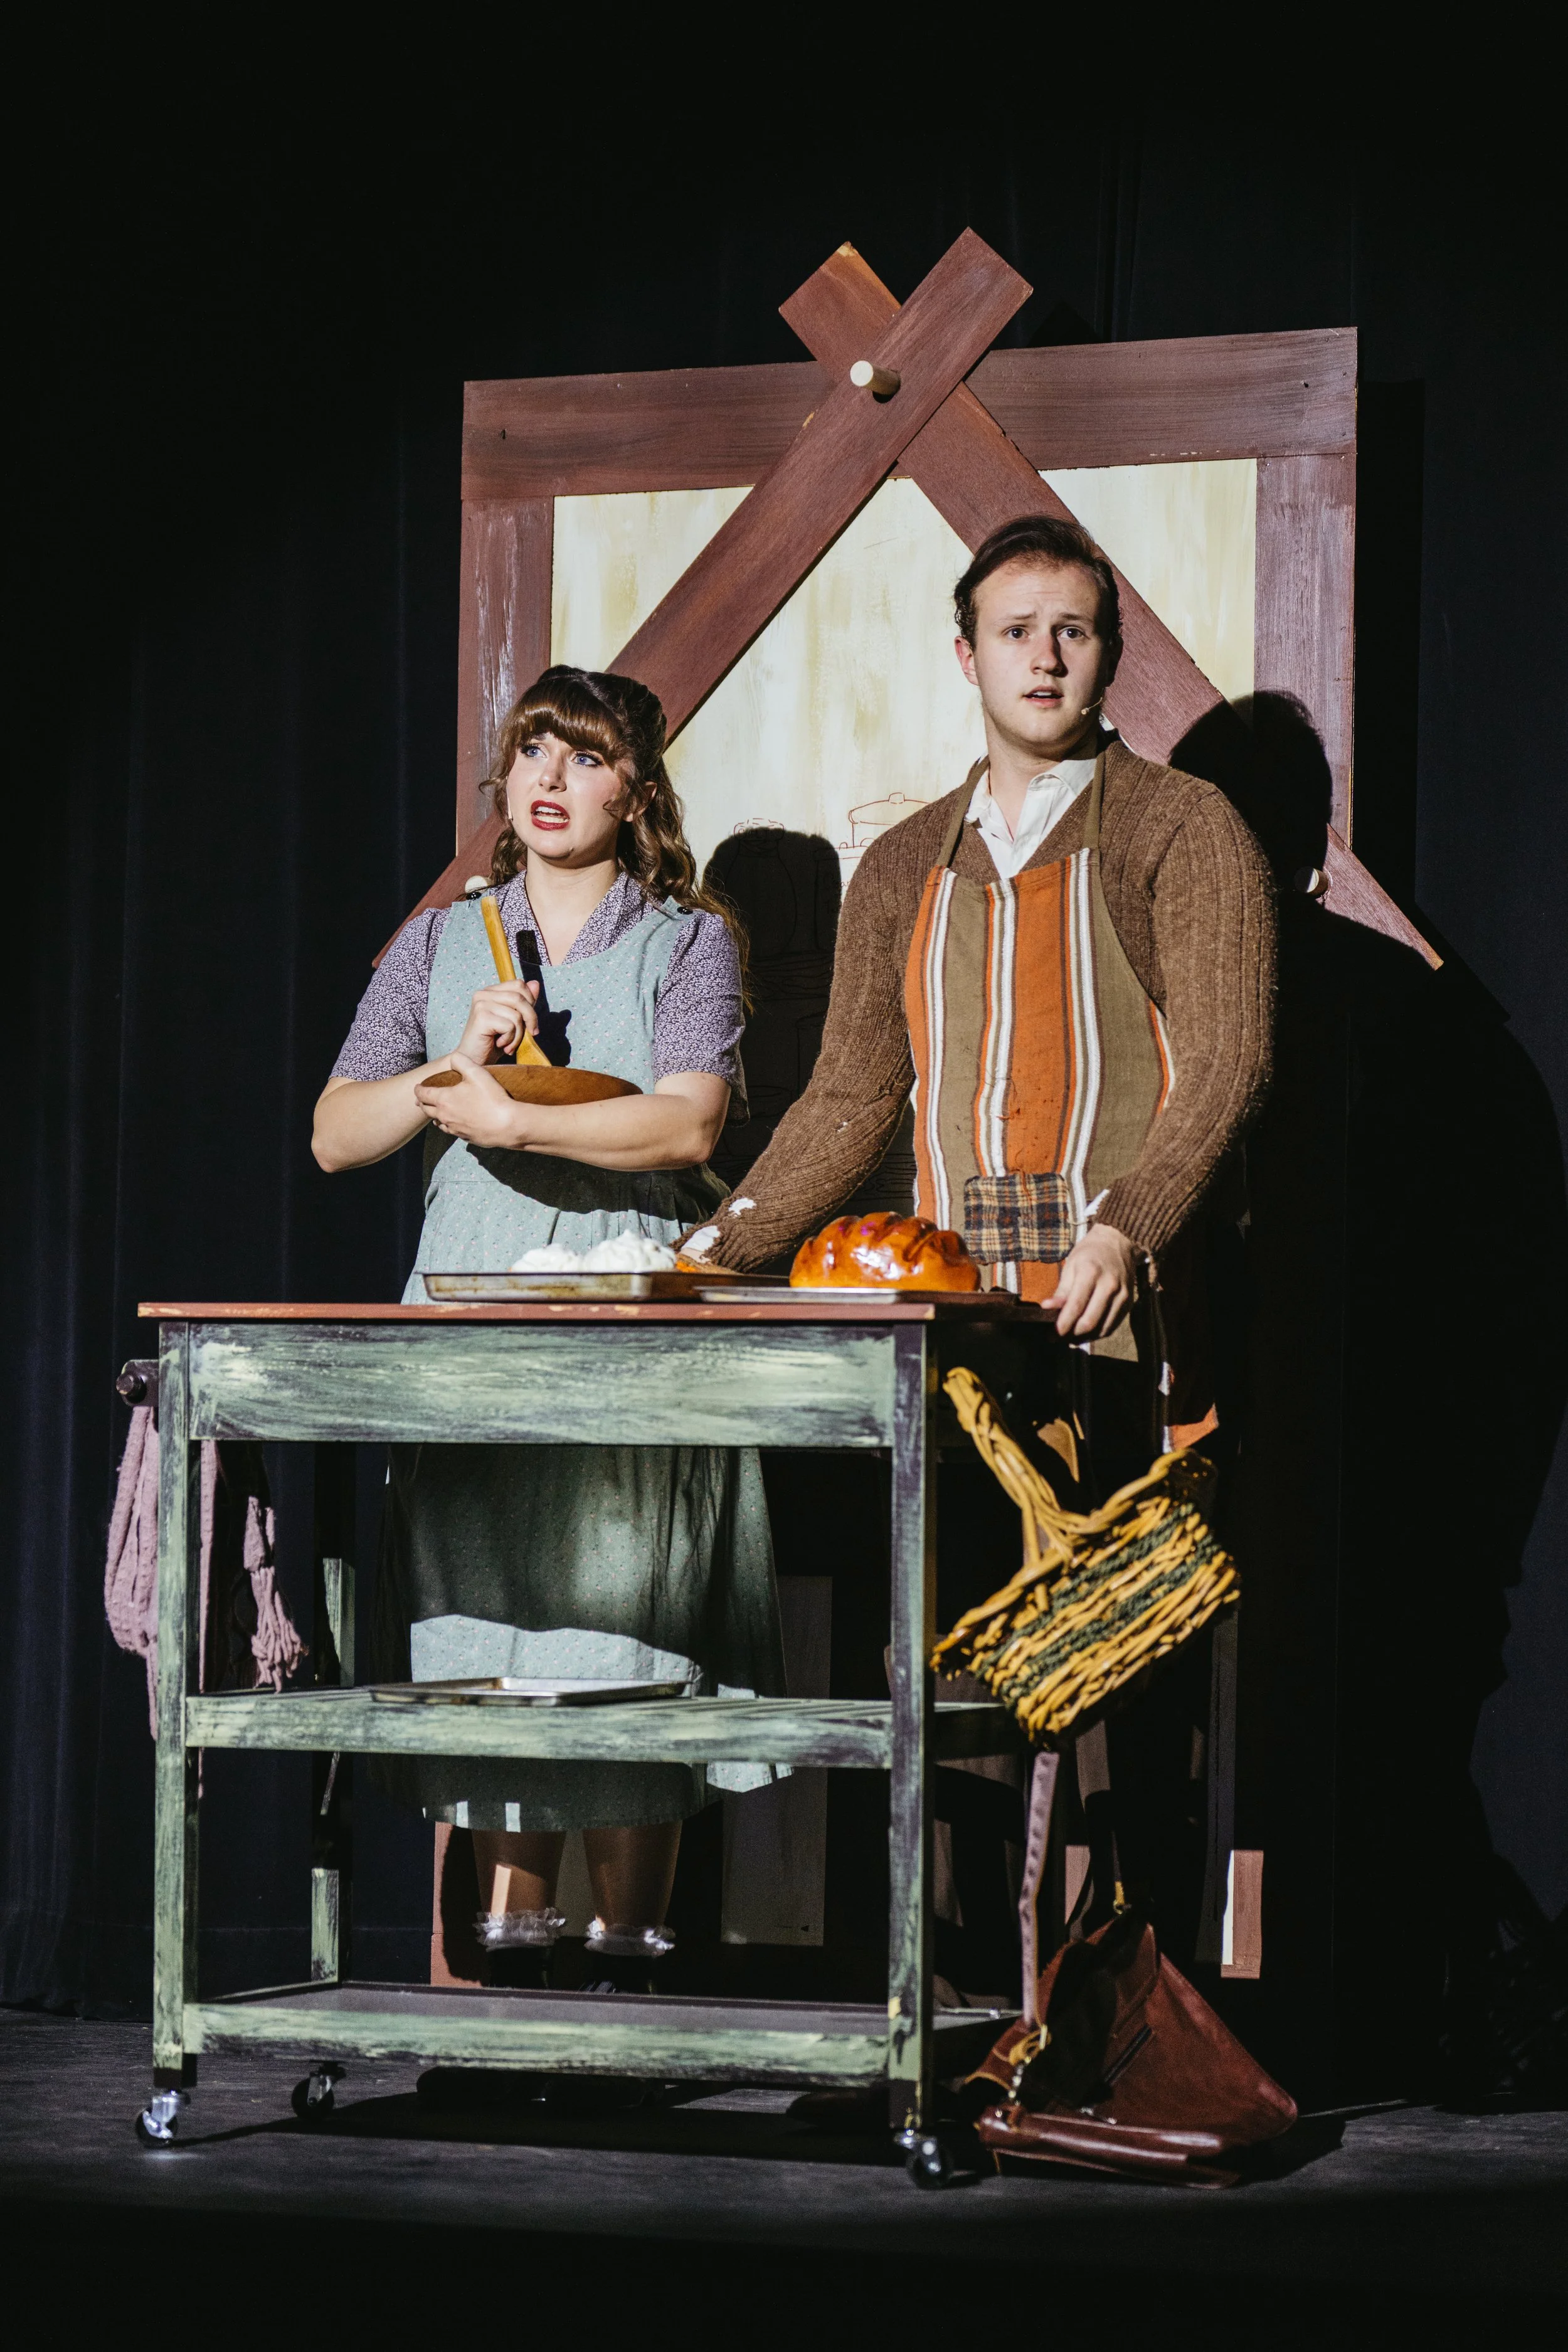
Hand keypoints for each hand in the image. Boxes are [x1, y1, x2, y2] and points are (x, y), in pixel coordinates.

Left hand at [413, 1054, 526, 1148]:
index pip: (422, 1094)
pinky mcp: (464, 1137)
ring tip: (437, 1111)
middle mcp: (444, 1115)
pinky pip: (450, 1131)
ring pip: (437, 1122)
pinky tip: (453, 1122)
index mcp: (444, 1099)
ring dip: (435, 1115)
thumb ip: (460, 1061)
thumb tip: (452, 1059)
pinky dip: (448, 1125)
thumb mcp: (476, 1072)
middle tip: (422, 1099)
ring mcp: (454, 1128)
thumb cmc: (492, 1098)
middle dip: (422, 1102)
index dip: (418, 1089)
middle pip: (426, 1109)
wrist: (507, 1124)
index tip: (417, 1087)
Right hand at [455, 980, 540, 1064]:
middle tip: (528, 1034)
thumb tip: (535, 983)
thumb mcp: (513, 1021)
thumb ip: (524, 1003)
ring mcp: (481, 1004)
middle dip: (530, 1018)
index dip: (530, 1002)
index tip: (530, 1022)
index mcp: (490, 991)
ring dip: (519, 1034)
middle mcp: (483, 994)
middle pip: (520, 997)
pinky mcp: (481, 1017)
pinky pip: (510, 1026)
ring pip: (517, 1014)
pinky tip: (500, 1045)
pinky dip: (510, 1039)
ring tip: (509, 1044)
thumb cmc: (493, 1043)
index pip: (519, 984)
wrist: (473, 1061)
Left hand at [1051, 1221, 1138, 1340]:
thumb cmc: (1089, 1253)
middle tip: (1058, 1338)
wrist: (1119, 1243)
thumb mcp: (1071, 1265)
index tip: (1051, 1336)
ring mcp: (1122, 1295)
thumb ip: (1061, 1290)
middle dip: (1071, 1334)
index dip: (1062, 1325)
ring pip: (1102, 1328)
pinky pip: (1112, 1326)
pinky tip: (1085, 1333)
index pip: (1075, 1306)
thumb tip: (1046, 1309)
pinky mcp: (1129, 1303)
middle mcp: (1109, 1285)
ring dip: (1084, 1337)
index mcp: (1091, 1273)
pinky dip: (1097, 1334)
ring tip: (1069, 1338)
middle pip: (1089, 1321)